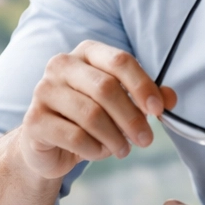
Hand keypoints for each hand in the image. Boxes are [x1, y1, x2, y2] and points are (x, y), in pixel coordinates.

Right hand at [12, 40, 176, 180]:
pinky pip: (74, 137)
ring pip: (91, 115)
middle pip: (106, 88)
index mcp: (86, 53)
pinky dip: (93, 149)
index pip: (120, 61)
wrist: (49, 145)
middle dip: (132, 118)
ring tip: (122, 150)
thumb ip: (146, 99)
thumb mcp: (121, 106)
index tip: (158, 110)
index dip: (142, 85)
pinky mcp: (34, 120)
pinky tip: (97, 152)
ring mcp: (43, 90)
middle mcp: (61, 65)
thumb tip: (170, 99)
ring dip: (114, 138)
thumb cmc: (89, 119)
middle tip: (146, 141)